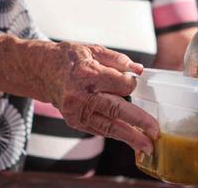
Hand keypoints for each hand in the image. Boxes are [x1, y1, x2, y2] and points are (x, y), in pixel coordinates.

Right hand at [44, 42, 158, 154]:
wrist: (41, 71)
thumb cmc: (70, 58)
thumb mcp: (93, 49)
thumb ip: (118, 60)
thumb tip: (139, 70)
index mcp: (87, 74)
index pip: (121, 84)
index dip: (132, 84)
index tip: (135, 82)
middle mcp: (80, 95)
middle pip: (115, 110)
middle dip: (138, 122)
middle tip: (155, 132)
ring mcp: (76, 111)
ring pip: (107, 126)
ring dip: (129, 137)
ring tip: (147, 146)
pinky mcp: (74, 121)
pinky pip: (98, 130)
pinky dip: (115, 134)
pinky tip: (130, 138)